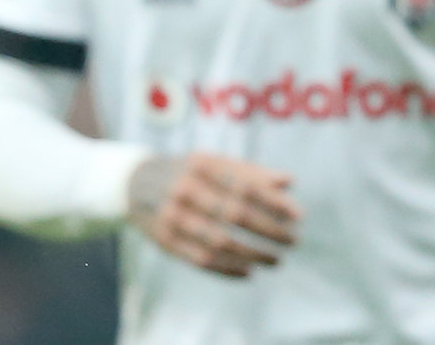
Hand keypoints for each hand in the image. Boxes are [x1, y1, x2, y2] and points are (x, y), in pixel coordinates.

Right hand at [126, 152, 300, 276]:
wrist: (136, 183)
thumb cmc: (190, 172)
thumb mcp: (216, 162)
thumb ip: (251, 172)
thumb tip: (289, 181)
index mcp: (203, 165)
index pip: (246, 185)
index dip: (274, 201)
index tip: (298, 215)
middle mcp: (186, 189)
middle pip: (235, 214)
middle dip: (269, 230)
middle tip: (293, 240)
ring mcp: (173, 216)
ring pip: (220, 241)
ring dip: (253, 254)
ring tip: (276, 260)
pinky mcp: (165, 241)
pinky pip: (200, 260)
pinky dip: (228, 269)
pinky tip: (249, 272)